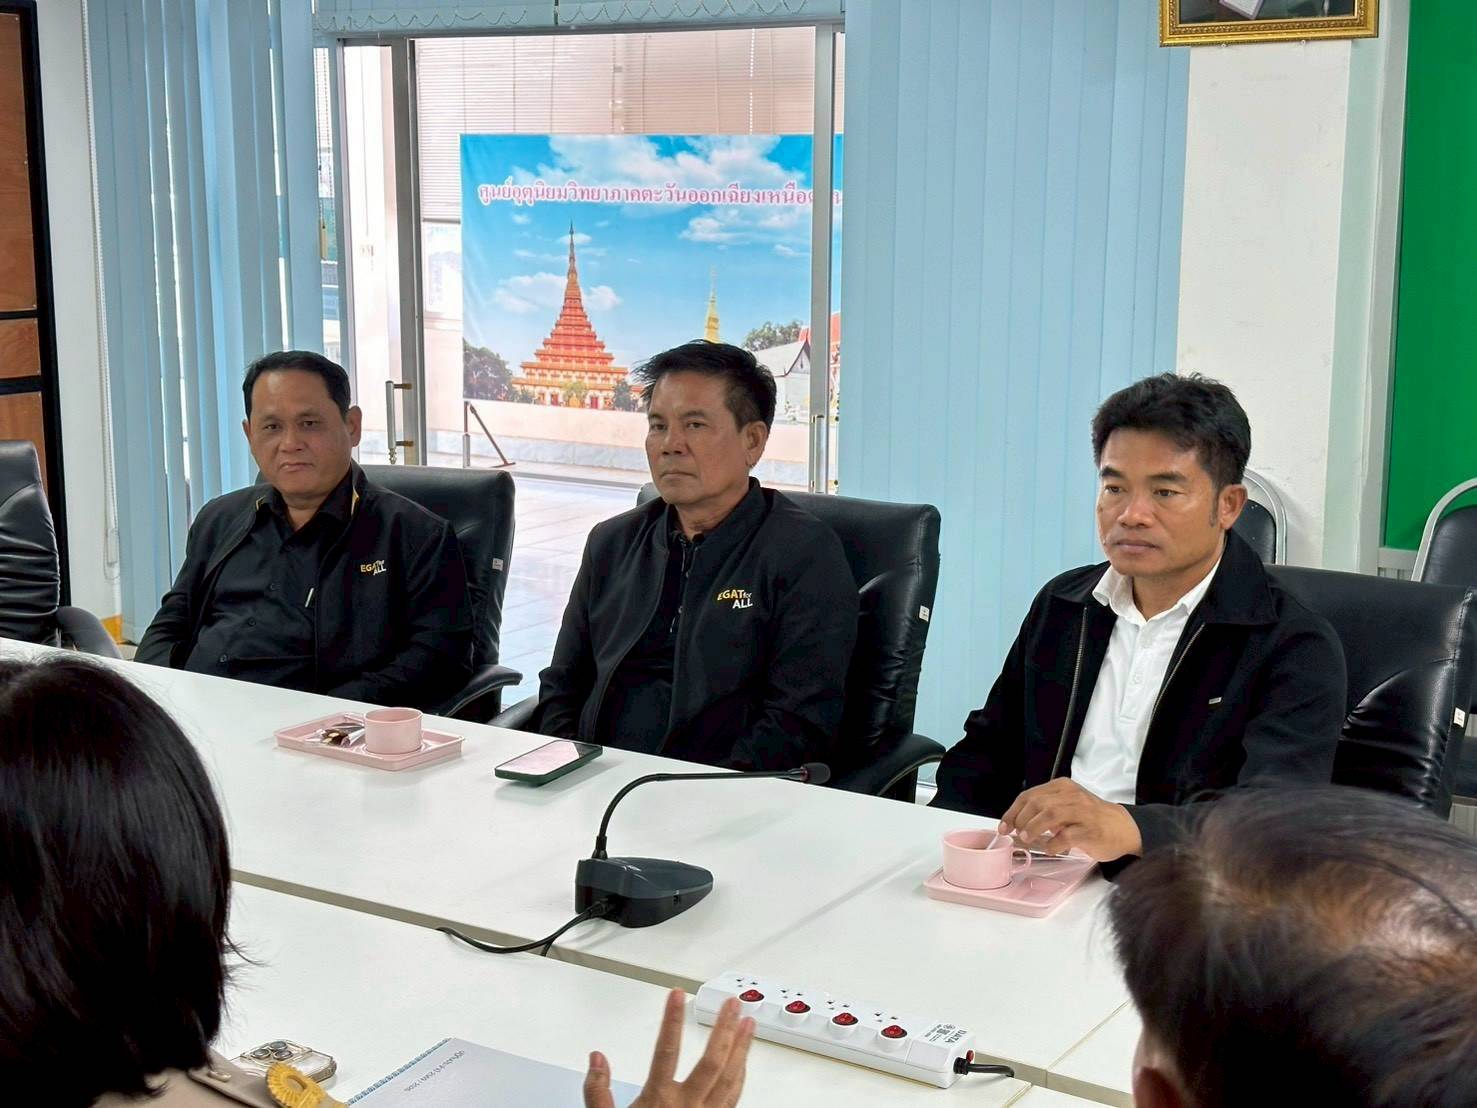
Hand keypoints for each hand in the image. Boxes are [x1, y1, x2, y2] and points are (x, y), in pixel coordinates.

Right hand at [584, 988, 755, 1107]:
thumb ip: (598, 1091)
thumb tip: (596, 1059)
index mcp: (658, 1102)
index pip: (665, 1052)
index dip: (671, 1021)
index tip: (677, 995)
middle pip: (711, 1062)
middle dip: (724, 1030)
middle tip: (733, 1004)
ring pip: (731, 1079)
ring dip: (742, 1050)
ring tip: (749, 1025)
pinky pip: (734, 1100)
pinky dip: (741, 1078)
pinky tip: (744, 1063)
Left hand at [998, 778, 1142, 861]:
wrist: (1123, 828)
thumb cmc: (1091, 819)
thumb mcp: (1066, 806)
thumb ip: (1043, 811)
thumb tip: (1015, 825)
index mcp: (1062, 787)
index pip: (1029, 795)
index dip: (1012, 812)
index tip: (1004, 826)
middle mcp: (1071, 796)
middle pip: (1037, 803)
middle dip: (1021, 820)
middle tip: (1017, 834)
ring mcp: (1082, 812)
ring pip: (1050, 815)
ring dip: (1034, 829)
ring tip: (1027, 839)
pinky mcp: (1090, 829)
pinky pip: (1066, 836)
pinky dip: (1053, 844)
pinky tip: (1051, 848)